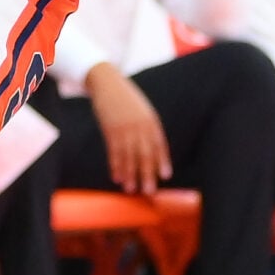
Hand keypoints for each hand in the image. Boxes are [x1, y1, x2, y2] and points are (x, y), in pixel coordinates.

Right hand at [84, 62, 171, 193]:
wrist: (108, 83)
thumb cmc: (128, 99)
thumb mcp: (144, 111)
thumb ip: (149, 128)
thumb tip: (154, 149)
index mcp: (151, 121)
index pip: (159, 144)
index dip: (162, 161)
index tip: (166, 176)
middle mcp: (139, 126)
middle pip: (145, 154)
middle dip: (147, 173)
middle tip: (149, 191)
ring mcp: (124, 129)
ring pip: (128, 156)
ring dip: (130, 174)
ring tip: (131, 189)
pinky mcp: (110, 130)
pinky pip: (114, 152)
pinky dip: (115, 166)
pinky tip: (116, 178)